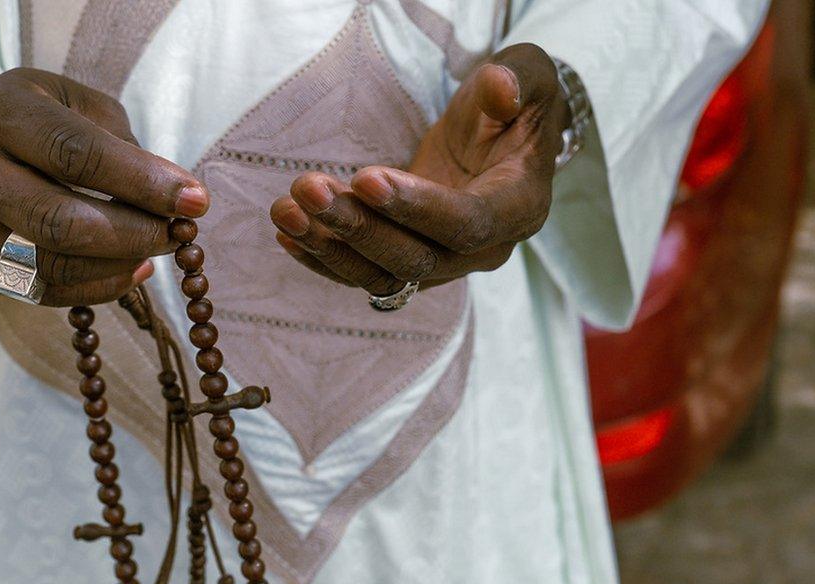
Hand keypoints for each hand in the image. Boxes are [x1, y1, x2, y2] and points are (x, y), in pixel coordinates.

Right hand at [0, 68, 208, 305]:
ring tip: (157, 250)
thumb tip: (174, 203)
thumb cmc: (45, 115)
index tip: (195, 202)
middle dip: (132, 234)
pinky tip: (132, 270)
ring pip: (48, 265)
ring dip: (118, 265)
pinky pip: (40, 291)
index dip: (141, 182)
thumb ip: (124, 148)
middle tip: (177, 235)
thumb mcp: (83, 105)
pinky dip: (97, 288)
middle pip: (56, 221)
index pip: (73, 154)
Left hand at [269, 44, 569, 295]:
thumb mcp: (527, 76)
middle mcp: (484, 250)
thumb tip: (502, 89)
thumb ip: (518, 80)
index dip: (417, 207)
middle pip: (417, 258)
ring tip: (286, 210)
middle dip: (359, 227)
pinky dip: (324, 258)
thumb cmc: (516, 105)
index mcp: (519, 208)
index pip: (468, 223)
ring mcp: (445, 263)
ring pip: (385, 274)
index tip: (364, 178)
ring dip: (331, 247)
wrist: (502, 140)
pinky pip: (365, 275)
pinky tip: (288, 233)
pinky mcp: (410, 263)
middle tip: (308, 189)